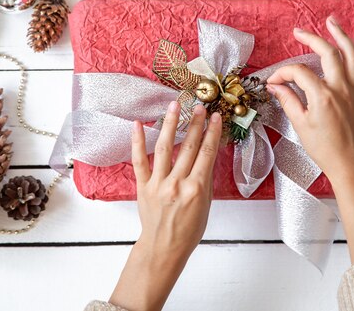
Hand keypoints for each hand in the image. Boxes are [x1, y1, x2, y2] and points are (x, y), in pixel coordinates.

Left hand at [109, 102, 221, 310]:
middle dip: (196, 123)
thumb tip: (208, 155)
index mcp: (196, 189)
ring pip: (165, 147)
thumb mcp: (206, 205)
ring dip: (171, 124)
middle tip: (199, 106)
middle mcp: (177, 183)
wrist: (164, 248)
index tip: (216, 117)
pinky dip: (137, 141)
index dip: (213, 133)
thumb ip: (205, 179)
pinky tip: (138, 124)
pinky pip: (139, 160)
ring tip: (175, 106)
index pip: (207, 153)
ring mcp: (158, 183)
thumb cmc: (188, 231)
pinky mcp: (143, 186)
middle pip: (189, 146)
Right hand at [266, 16, 353, 182]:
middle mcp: (341, 88)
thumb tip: (275, 85)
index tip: (274, 81)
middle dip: (312, 38)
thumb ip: (287, 100)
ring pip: (351, 54)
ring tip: (333, 21)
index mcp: (323, 96)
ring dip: (342, 35)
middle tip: (299, 31)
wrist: (349, 162)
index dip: (283, 73)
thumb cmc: (324, 148)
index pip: (299, 72)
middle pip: (328, 53)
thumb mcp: (300, 124)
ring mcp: (353, 89)